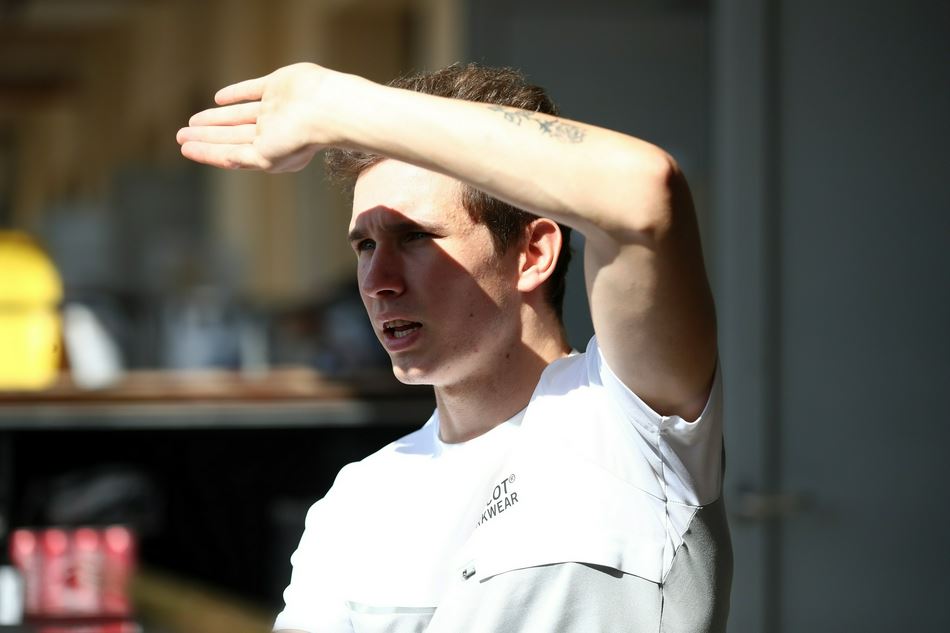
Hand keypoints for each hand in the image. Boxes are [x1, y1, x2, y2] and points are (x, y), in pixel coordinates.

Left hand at [177, 62, 344, 172]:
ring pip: (237, 115)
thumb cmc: (299, 139)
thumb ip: (242, 159)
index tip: (186, 149)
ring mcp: (276, 109)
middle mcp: (274, 132)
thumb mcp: (266, 158)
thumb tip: (223, 159)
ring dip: (214, 119)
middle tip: (180, 136)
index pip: (233, 153)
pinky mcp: (278, 86)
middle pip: (232, 135)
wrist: (325, 109)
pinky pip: (251, 90)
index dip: (208, 152)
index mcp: (272, 153)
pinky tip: (218, 99)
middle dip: (207, 136)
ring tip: (190, 123)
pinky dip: (235, 95)